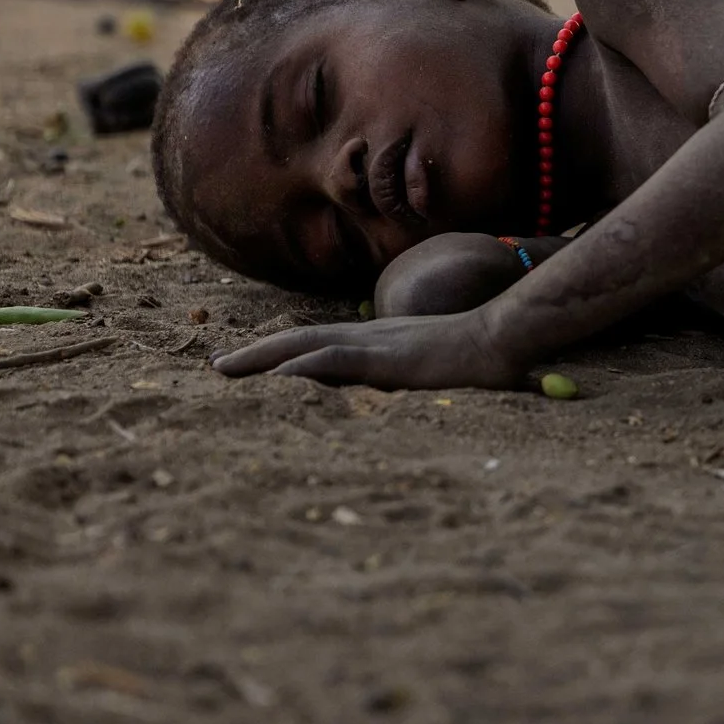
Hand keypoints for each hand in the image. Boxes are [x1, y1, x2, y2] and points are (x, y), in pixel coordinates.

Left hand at [213, 307, 523, 390]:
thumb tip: (427, 388)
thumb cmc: (490, 353)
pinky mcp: (384, 358)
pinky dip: (296, 367)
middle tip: (218, 365)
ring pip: (305, 345)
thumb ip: (431, 374)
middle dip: (258, 352)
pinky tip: (268, 379)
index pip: (327, 340)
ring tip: (222, 369)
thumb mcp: (450, 366)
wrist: (506, 335)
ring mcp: (376, 344)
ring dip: (261, 357)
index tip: (258, 363)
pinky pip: (330, 360)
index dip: (289, 350)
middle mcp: (373, 336)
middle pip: (303, 338)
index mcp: (386, 339)